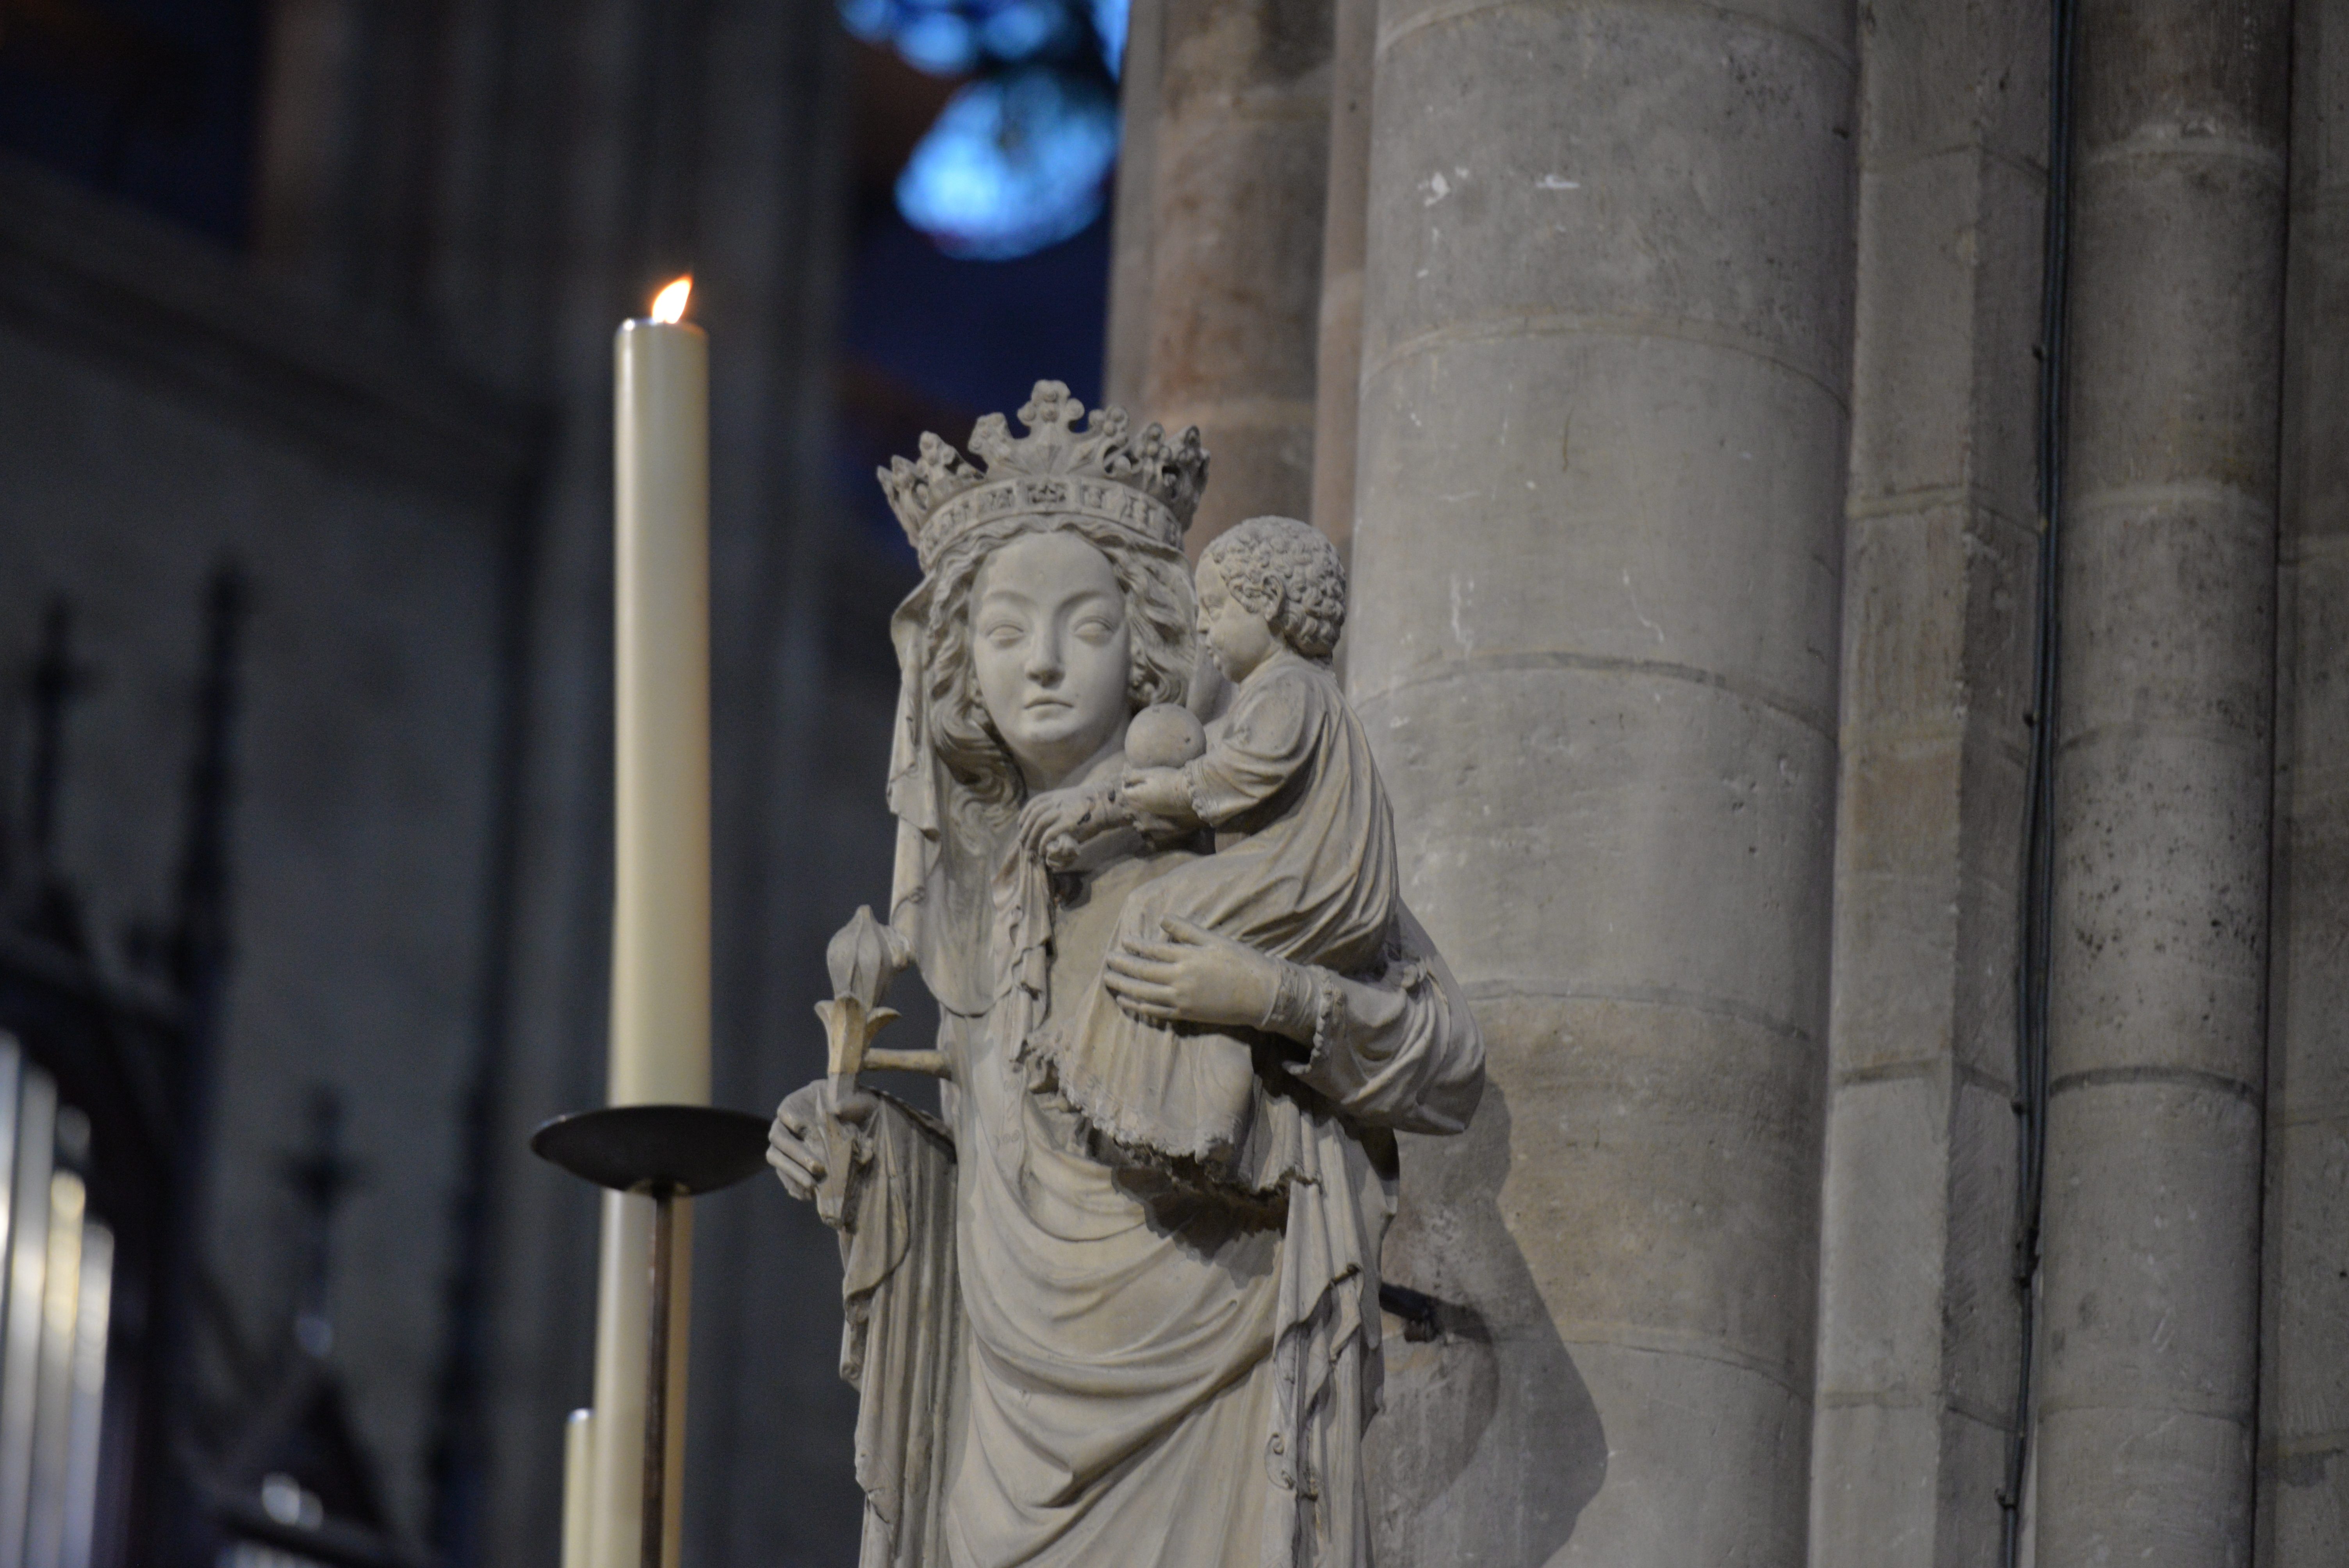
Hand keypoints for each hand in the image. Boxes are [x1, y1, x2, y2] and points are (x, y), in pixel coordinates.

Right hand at [767, 1077, 875, 1201]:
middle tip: (818, 1167)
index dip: (792, 1119)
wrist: (856, 1123)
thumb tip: (837, 1110)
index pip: (786, 1111)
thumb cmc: (852, 1106)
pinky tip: (809, 1195)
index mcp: (797, 1105)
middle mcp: (784, 1126)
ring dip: (793, 1173)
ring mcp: (785, 1146)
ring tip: (812, 1185)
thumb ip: (847, 1104)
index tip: (802, 1128)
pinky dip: (795, 1185)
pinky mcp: (790, 1165)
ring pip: (777, 1159)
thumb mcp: (855, 1101)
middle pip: (779, 1138)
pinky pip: (785, 1177)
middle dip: (797, 1154)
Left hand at [1017, 786, 1116, 865]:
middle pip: (1034, 815)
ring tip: (1029, 849)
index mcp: (1057, 796)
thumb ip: (1060, 806)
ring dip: (1031, 838)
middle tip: (1022, 841)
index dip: (1024, 815)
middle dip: (1025, 830)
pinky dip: (1043, 843)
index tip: (1020, 825)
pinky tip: (1042, 850)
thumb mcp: (1072, 799)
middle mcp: (1057, 802)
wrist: (1107, 805)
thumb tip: (1049, 821)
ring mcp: (1062, 812)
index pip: (1034, 803)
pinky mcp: (1069, 823)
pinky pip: (1049, 834)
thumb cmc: (1091, 806)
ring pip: (1039, 824)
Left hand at [1102, 916, 1283, 1030]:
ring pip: (1144, 994)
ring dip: (1124, 988)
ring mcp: (1181, 1000)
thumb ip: (1186, 931)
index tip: (1122, 940)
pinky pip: (1157, 1012)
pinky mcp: (1186, 1015)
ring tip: (1110, 981)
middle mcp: (1179, 979)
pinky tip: (1129, 1003)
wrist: (1260, 993)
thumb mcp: (1214, 940)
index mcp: (1186, 957)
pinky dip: (1140, 1008)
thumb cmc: (1240, 962)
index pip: (1152, 951)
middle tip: (1107, 961)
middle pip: (1142, 973)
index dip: (1135, 946)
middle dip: (1122, 967)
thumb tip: (1162, 920)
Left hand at [1119, 767, 1192, 823]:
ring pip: (1138, 803)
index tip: (1129, 770)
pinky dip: (1145, 799)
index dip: (1125, 781)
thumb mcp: (1150, 774)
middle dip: (1129, 788)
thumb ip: (1134, 775)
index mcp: (1138, 797)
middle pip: (1130, 799)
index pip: (1125, 791)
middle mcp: (1143, 806)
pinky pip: (1147, 806)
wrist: (1187, 792)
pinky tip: (1153, 790)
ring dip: (1137, 794)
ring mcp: (1152, 810)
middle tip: (1134, 777)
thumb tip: (1124, 776)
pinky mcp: (1160, 811)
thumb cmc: (1168, 780)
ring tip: (1143, 783)